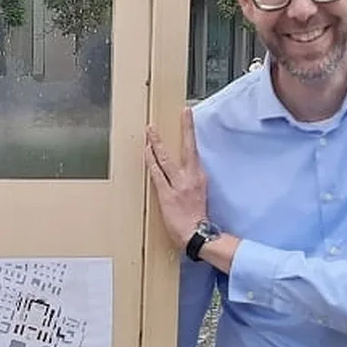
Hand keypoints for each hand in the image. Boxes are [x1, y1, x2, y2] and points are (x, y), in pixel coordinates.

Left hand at [145, 107, 209, 249]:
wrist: (197, 234)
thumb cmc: (197, 218)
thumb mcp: (200, 195)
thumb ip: (191, 181)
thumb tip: (184, 171)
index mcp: (199, 177)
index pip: (194, 150)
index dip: (190, 132)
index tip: (187, 116)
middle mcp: (191, 177)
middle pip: (187, 147)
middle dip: (184, 128)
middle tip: (181, 112)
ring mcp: (178, 185)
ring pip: (166, 159)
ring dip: (157, 143)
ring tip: (151, 131)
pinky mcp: (166, 194)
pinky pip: (156, 174)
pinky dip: (150, 162)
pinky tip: (146, 151)